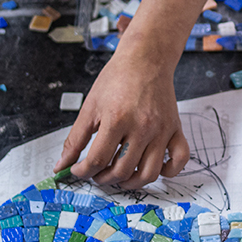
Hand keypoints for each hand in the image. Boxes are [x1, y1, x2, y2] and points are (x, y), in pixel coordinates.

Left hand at [54, 52, 191, 189]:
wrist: (146, 59)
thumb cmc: (118, 78)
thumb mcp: (90, 106)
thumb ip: (75, 139)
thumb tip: (62, 164)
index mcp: (117, 119)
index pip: (98, 160)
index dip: (83, 171)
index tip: (78, 170)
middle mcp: (142, 127)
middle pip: (122, 170)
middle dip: (104, 178)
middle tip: (97, 173)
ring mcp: (162, 130)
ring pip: (149, 173)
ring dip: (131, 182)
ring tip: (119, 176)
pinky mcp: (175, 129)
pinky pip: (179, 160)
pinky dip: (168, 172)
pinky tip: (152, 168)